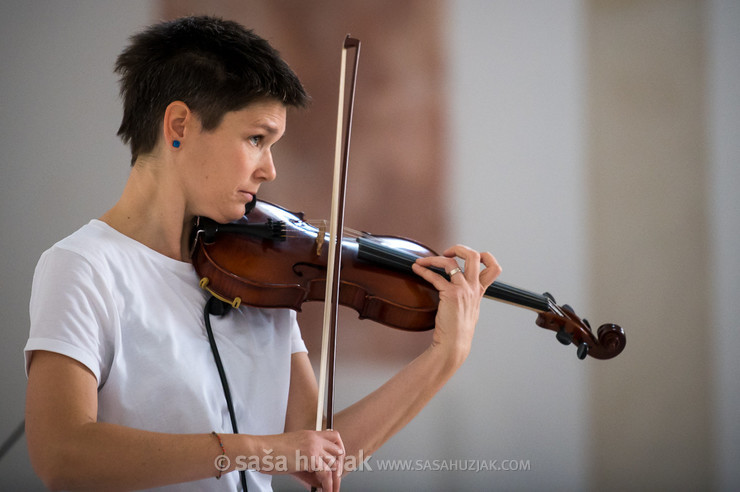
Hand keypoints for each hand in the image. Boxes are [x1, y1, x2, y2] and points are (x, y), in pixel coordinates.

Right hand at [250, 429, 343, 491]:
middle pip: (338, 450)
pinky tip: (326, 490)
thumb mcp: (293, 454)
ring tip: (333, 489)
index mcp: (310, 434)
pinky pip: (326, 473)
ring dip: (335, 480)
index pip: (334, 437)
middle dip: (339, 467)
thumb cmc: (270, 452)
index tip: (337, 463)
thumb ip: (307, 464)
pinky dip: (328, 485)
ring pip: (333, 463)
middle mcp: (314, 438)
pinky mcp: (310, 458)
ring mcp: (313, 447)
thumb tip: (319, 480)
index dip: (338, 450)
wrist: (260, 449)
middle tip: (337, 480)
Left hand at [412, 245, 500, 363]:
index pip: (494, 268)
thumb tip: (458, 289)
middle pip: (475, 256)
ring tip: (422, 261)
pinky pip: (435, 277)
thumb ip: (468, 297)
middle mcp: (473, 288)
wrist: (454, 345)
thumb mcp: (470, 311)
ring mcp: (463, 290)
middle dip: (459, 249)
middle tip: (446, 252)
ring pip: (451, 263)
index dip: (485, 256)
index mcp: (479, 291)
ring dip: (434, 259)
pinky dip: (424, 270)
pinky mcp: (451, 295)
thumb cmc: (458, 331)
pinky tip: (416, 269)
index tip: (467, 256)